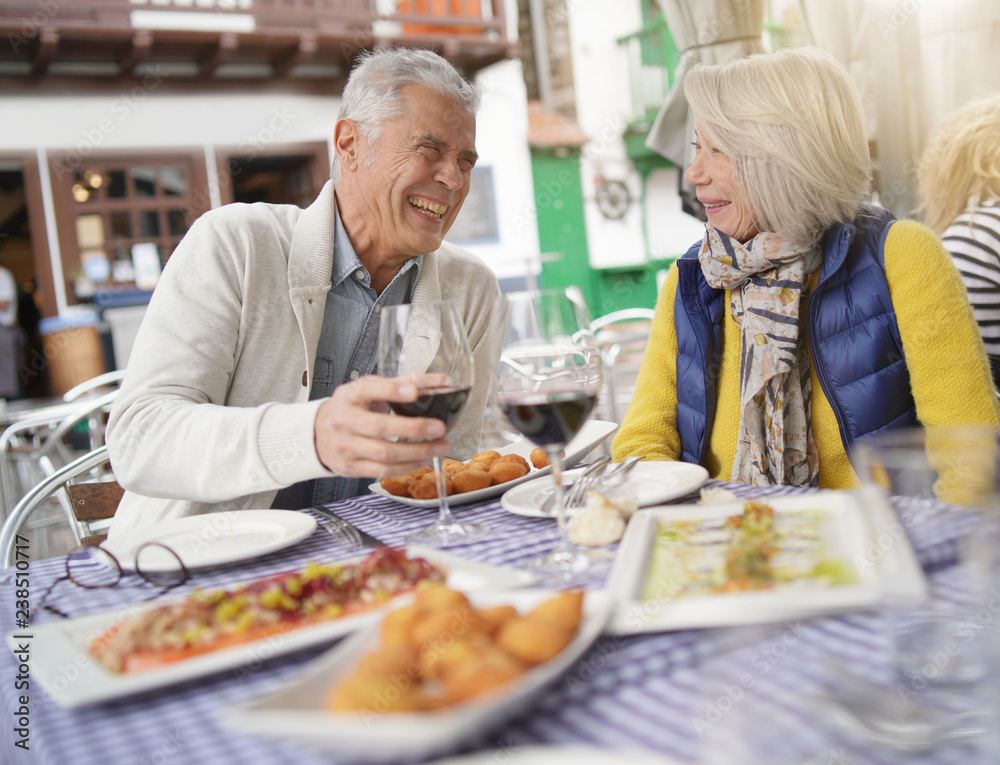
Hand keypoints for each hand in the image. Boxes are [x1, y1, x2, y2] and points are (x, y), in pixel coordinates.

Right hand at [314, 373, 450, 477]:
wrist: (316, 433)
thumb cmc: (351, 407)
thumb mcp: (370, 389)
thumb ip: (405, 383)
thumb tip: (443, 381)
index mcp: (350, 396)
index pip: (371, 390)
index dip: (393, 391)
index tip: (416, 391)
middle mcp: (345, 421)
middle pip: (379, 427)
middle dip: (413, 428)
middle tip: (440, 427)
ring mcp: (346, 446)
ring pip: (384, 453)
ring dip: (417, 452)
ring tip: (440, 447)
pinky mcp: (351, 467)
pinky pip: (382, 470)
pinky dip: (407, 466)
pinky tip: (424, 459)